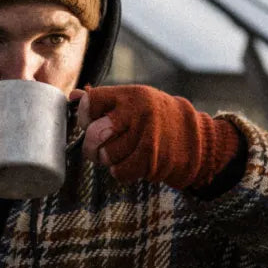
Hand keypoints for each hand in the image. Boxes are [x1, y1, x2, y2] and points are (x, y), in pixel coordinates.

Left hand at [71, 84, 240, 189]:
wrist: (194, 137)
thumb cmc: (155, 117)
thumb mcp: (133, 101)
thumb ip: (103, 100)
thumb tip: (72, 96)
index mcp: (130, 96)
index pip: (90, 103)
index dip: (84, 115)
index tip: (90, 120)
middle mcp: (138, 114)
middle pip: (95, 134)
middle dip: (91, 145)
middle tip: (95, 147)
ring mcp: (146, 138)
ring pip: (107, 156)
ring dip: (107, 160)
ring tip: (118, 153)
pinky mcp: (152, 160)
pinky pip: (120, 172)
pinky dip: (120, 171)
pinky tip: (129, 163)